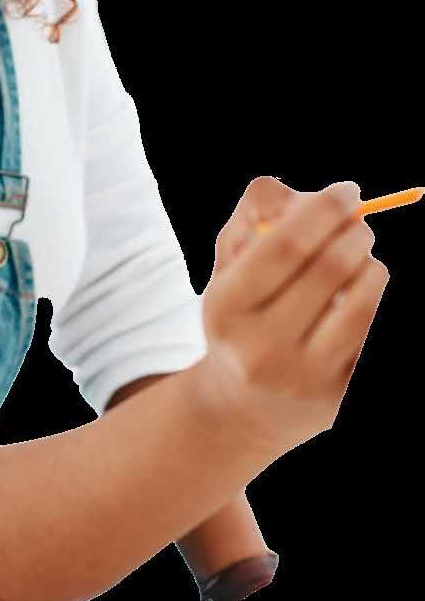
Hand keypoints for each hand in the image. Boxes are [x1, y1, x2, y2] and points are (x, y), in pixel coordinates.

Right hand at [195, 179, 389, 457]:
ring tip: (360, 265)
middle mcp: (261, 348)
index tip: (347, 192)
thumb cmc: (242, 316)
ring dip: (372, 267)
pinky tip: (358, 301)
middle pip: (332, 266)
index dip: (325, 209)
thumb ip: (260, 213)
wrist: (241, 409)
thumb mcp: (230, 265)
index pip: (286, 244)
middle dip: (355, 232)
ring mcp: (304, 379)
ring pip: (365, 299)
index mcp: (226, 307)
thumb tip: (317, 199)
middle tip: (359, 224)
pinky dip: (375, 303)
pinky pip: (374, 332)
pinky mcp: (339, 399)